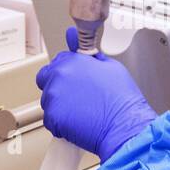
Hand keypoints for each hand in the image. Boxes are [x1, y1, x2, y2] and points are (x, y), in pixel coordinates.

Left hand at [36, 28, 157, 160]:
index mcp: (72, 62)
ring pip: (47, 101)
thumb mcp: (111, 67)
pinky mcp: (52, 117)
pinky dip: (61, 124)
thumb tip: (79, 45)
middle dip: (57, 87)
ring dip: (59, 107)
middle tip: (74, 98)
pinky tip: (78, 122)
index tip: (72, 80)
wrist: (123, 124)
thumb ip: (90, 56)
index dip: (66, 72)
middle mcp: (59, 76)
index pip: (57, 62)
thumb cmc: (121, 99)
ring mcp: (53, 97)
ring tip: (81, 112)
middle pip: (45, 80)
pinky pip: (50, 121)